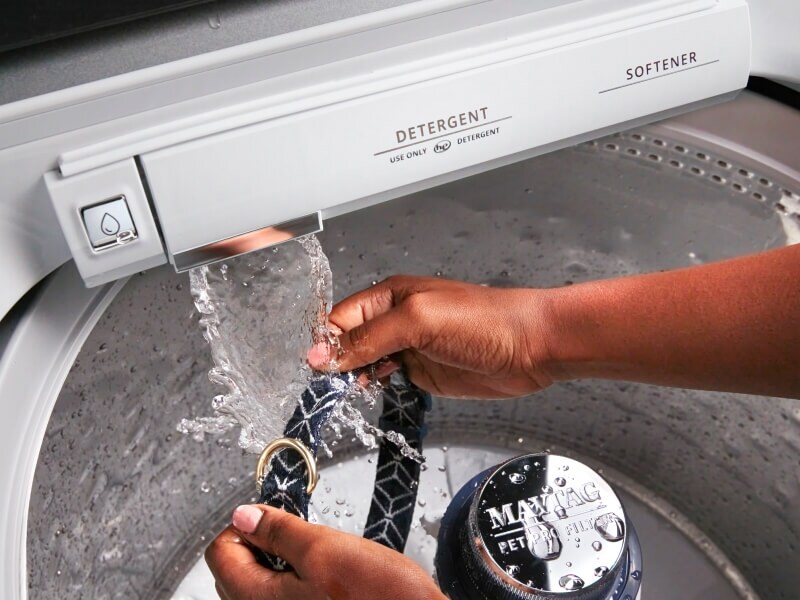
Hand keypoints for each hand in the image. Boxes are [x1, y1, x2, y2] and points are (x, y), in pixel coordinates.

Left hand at [205, 504, 444, 599]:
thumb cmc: (380, 596)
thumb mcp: (325, 549)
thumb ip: (278, 531)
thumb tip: (243, 515)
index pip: (218, 552)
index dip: (245, 524)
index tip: (272, 516)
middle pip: (234, 570)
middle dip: (261, 543)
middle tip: (298, 535)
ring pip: (258, 583)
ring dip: (280, 561)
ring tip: (315, 556)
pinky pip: (280, 597)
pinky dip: (294, 579)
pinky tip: (324, 576)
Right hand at [307, 276, 555, 398]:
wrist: (530, 347)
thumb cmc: (482, 321)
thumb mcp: (417, 322)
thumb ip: (368, 338)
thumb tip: (321, 354)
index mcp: (390, 296)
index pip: (341, 318)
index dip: (327, 342)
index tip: (319, 369)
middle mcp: (395, 320)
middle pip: (349, 341)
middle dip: (335, 361)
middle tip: (330, 386)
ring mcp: (409, 347)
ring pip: (364, 361)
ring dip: (352, 375)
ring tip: (348, 390)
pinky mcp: (422, 371)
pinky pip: (387, 378)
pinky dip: (373, 385)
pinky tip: (371, 390)